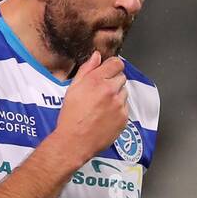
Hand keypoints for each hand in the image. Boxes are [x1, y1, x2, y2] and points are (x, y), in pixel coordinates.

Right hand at [53, 52, 129, 168]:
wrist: (75, 141)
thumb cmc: (70, 116)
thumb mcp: (73, 88)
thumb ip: (87, 69)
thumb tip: (97, 56)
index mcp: (97, 80)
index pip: (116, 63)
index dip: (113, 66)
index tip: (109, 71)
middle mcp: (110, 90)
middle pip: (122, 77)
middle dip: (114, 81)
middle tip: (102, 92)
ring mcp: (119, 105)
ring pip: (125, 92)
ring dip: (117, 95)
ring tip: (103, 106)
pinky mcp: (123, 118)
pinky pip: (125, 108)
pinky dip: (119, 109)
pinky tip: (106, 116)